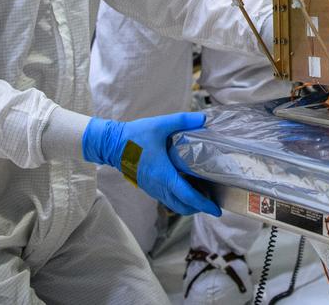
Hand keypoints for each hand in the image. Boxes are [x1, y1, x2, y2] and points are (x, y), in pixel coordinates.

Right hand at [81, 112, 220, 216]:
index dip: (203, 204)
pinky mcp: (148, 186)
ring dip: (188, 204)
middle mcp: (158, 186)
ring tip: (202, 196)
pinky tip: (186, 187)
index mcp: (164, 174)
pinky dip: (179, 199)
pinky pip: (167, 199)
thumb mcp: (160, 125)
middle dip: (199, 208)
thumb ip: (183, 121)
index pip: (187, 196)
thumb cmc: (135, 136)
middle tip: (213, 202)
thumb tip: (203, 118)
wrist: (111, 144)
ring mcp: (152, 188)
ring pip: (174, 205)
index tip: (216, 209)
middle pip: (182, 206)